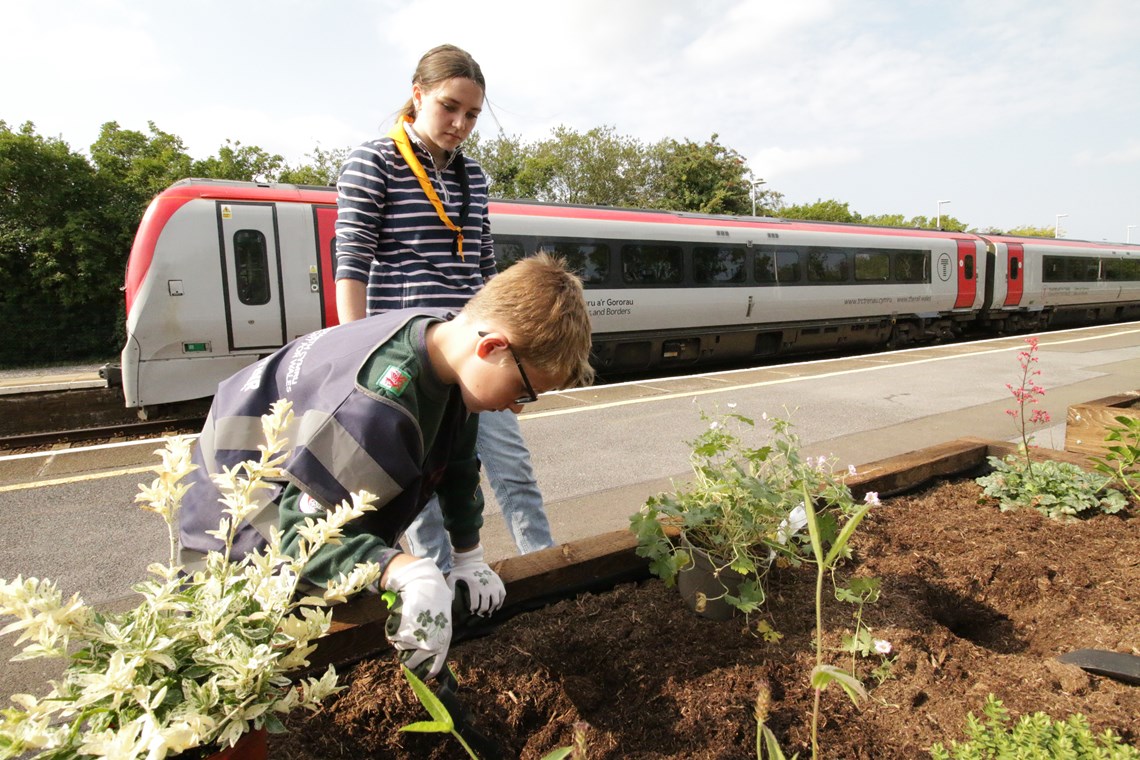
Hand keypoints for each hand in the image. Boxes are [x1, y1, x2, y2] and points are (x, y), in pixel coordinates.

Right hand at [383, 557, 451, 678]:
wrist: (423, 583)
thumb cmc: (435, 600)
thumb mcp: (443, 621)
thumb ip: (438, 638)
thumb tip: (433, 655)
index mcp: (443, 641)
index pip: (434, 667)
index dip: (426, 672)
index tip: (422, 672)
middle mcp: (429, 643)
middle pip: (413, 663)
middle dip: (409, 658)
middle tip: (409, 648)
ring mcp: (414, 638)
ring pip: (401, 650)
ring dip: (402, 643)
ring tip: (408, 627)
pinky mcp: (400, 631)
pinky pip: (393, 638)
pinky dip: (394, 632)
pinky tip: (401, 620)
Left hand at [447, 545, 505, 616]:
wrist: (472, 560)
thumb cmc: (462, 570)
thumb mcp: (453, 577)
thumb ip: (451, 588)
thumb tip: (452, 600)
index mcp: (474, 585)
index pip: (475, 604)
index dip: (473, 610)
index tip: (471, 611)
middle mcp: (485, 586)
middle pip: (485, 605)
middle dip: (482, 612)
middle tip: (479, 613)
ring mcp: (493, 584)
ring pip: (495, 602)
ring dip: (491, 609)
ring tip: (488, 611)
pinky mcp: (498, 581)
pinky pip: (503, 595)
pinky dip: (501, 602)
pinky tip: (496, 606)